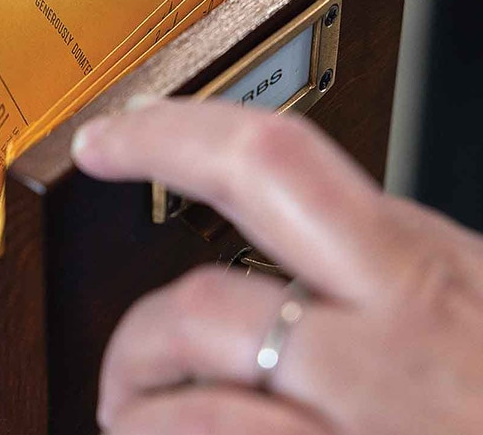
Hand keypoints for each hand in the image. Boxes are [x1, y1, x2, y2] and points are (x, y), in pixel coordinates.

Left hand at [71, 98, 482, 433]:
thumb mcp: (479, 297)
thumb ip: (399, 266)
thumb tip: (309, 237)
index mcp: (420, 274)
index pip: (271, 167)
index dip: (170, 137)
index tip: (110, 136)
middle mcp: (388, 356)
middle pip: (206, 305)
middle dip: (132, 317)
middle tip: (100, 360)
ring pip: (196, 412)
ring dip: (143, 411)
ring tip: (132, 409)